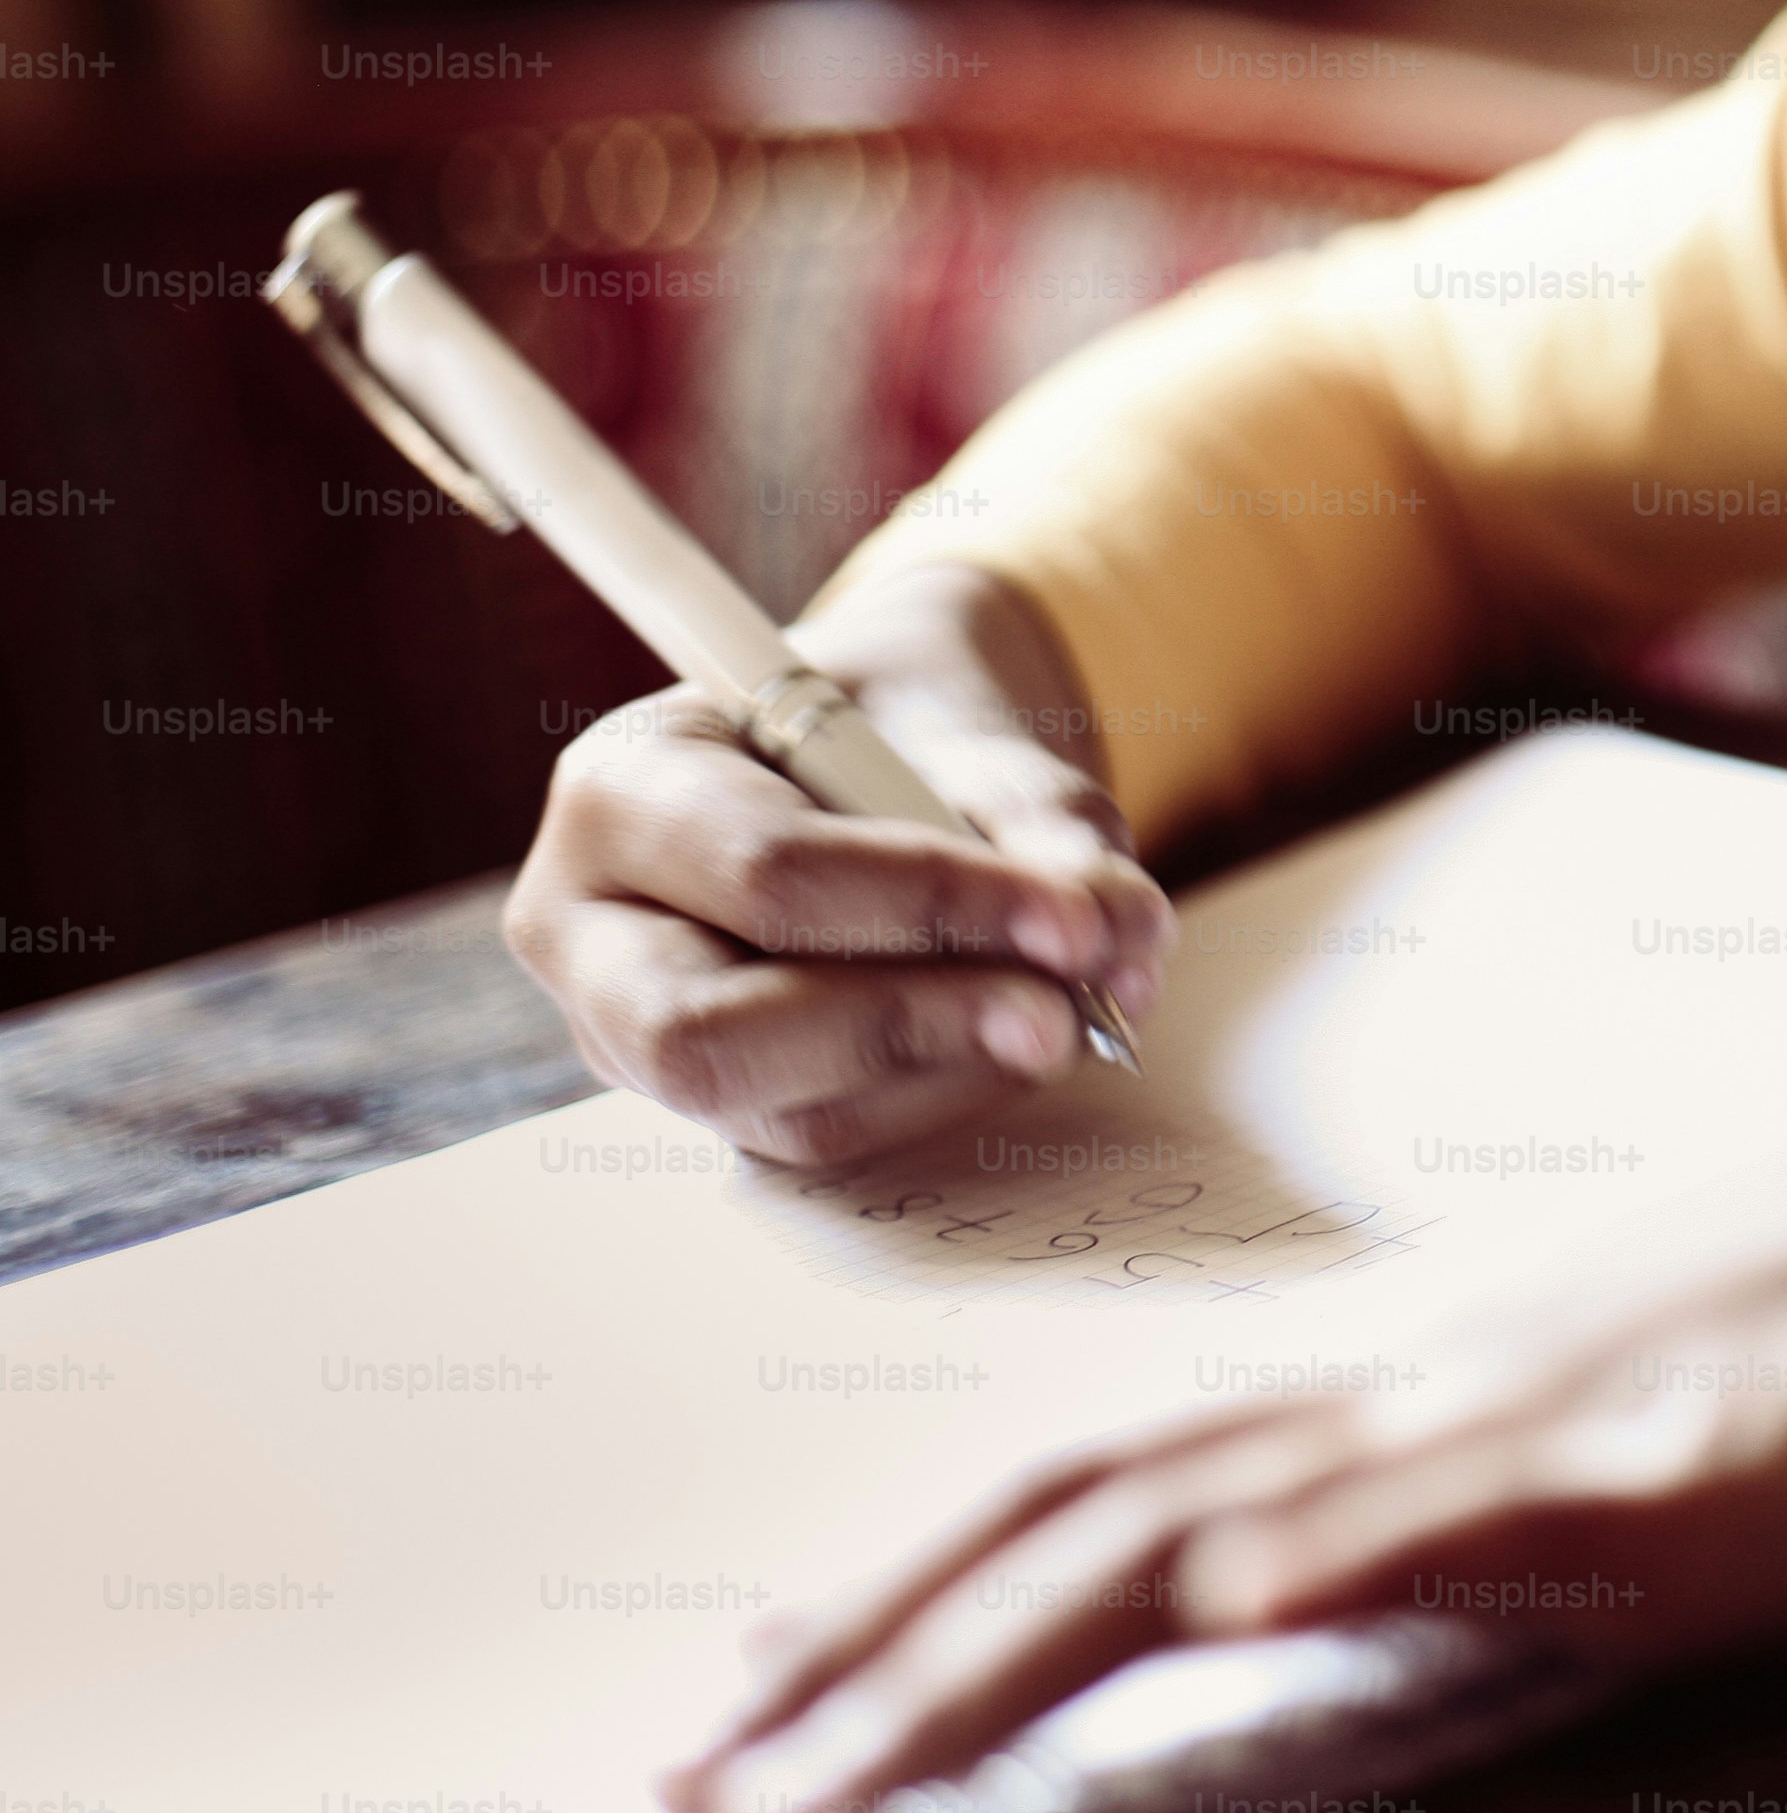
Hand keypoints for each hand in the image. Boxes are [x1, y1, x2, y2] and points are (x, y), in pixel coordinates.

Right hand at [505, 561, 1174, 1165]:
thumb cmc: (902, 732)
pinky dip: (937, 1096)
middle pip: (707, 1032)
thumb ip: (1046, 825)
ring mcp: (630, 1029)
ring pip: (765, 1104)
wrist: (878, 751)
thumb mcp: (977, 739)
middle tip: (1057, 1010)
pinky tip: (1016, 1043)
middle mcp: (588, 927)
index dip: (926, 904)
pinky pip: (818, 1133)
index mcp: (625, 788)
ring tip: (1063, 1023)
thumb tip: (1119, 938)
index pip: (764, 871)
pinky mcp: (711, 1097)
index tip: (1069, 915)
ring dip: (936, 1071)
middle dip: (901, 1025)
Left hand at [660, 1035, 1786, 1809]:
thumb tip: (1345, 1594)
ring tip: (814, 1773)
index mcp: (1431, 1384)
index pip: (1114, 1474)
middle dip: (871, 1647)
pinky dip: (1278, 1578)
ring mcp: (1525, 1426)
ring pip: (1188, 1523)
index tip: (781, 1683)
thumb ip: (1510, 1501)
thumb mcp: (1672, 1426)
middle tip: (697, 1773)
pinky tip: (1178, 1628)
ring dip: (981, 1650)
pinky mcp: (1645, 1472)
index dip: (926, 1581)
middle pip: (1083, 1498)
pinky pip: (1425, 1527)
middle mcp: (1430, 1390)